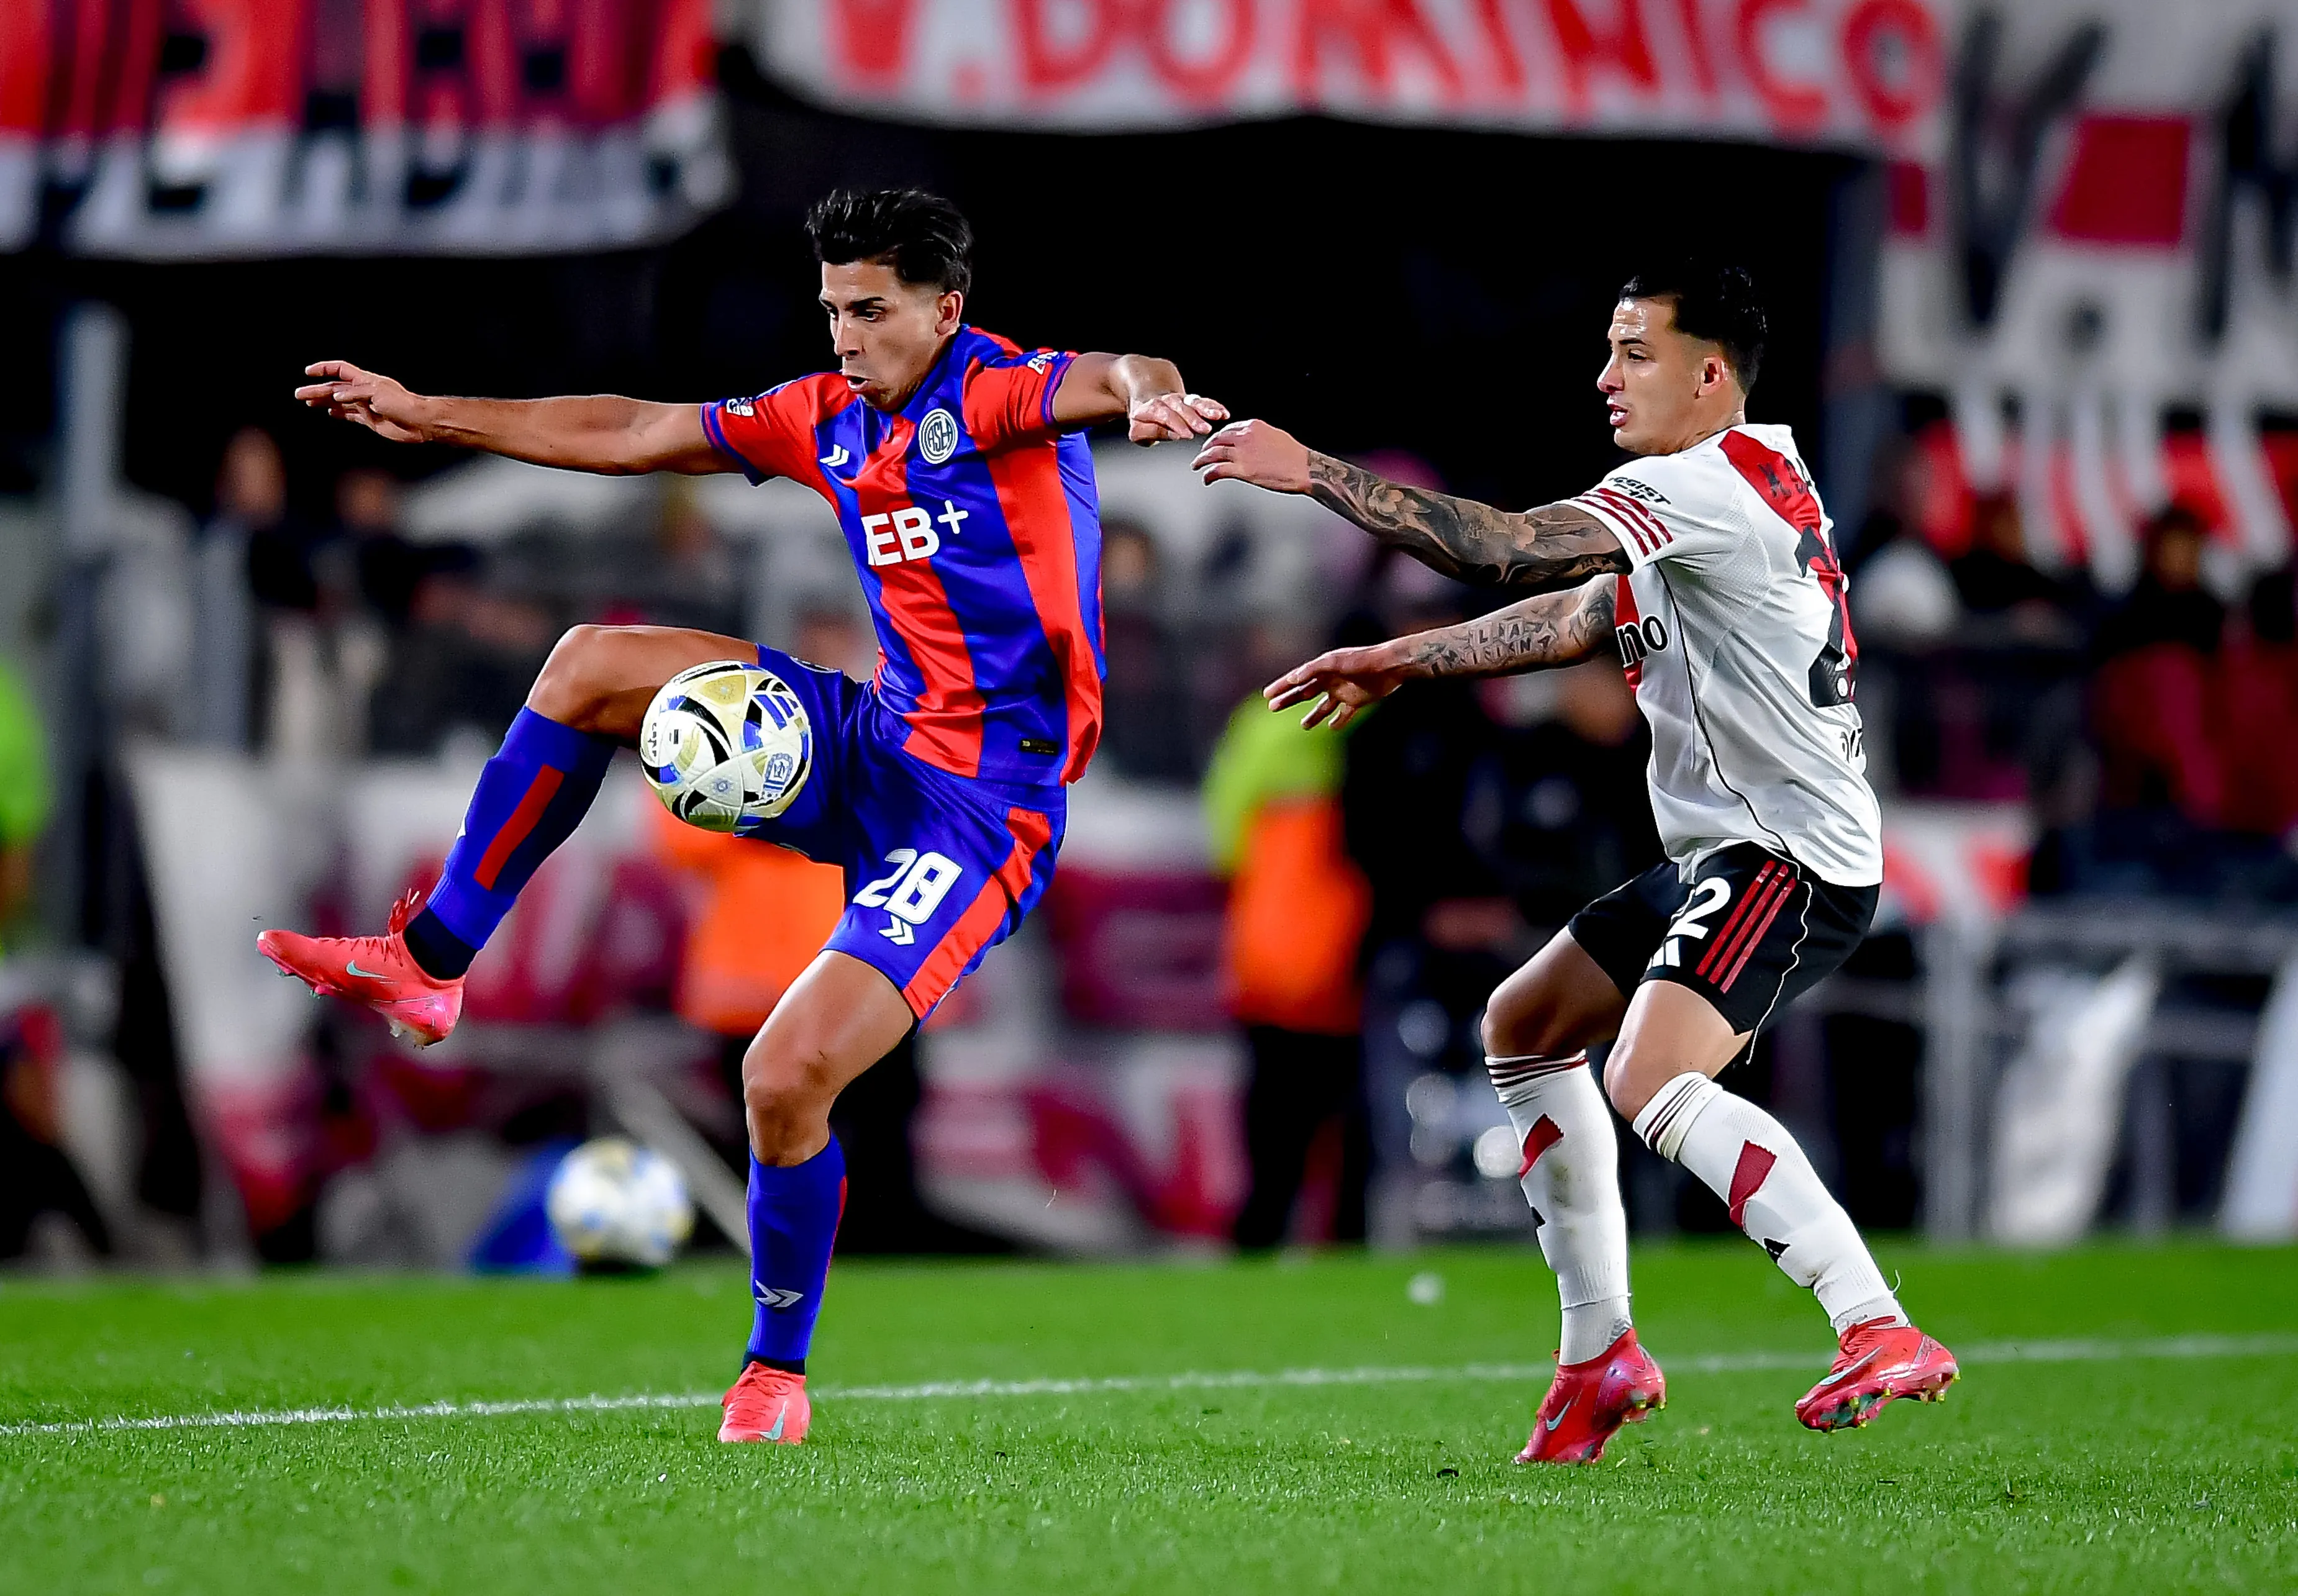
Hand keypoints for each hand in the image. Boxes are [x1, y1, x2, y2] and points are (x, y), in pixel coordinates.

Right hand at [294, 360, 431, 443]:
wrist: (420, 423)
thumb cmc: (403, 404)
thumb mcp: (378, 394)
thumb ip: (356, 394)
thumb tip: (336, 398)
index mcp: (365, 380)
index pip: (340, 370)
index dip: (324, 369)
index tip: (309, 372)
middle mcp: (364, 391)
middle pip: (335, 388)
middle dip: (317, 390)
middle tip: (299, 395)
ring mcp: (366, 406)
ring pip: (339, 402)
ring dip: (323, 401)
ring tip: (308, 403)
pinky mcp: (370, 419)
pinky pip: (350, 415)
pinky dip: (339, 414)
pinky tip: (329, 413)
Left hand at [1127, 391, 1228, 444]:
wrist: (1146, 394)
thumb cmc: (1143, 419)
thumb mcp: (1138, 430)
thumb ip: (1152, 432)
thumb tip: (1173, 435)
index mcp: (1151, 408)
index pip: (1165, 415)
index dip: (1176, 425)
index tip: (1187, 435)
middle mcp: (1167, 401)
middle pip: (1181, 408)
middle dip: (1194, 418)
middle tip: (1205, 429)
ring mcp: (1180, 399)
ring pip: (1194, 402)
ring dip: (1207, 409)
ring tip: (1218, 416)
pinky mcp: (1191, 400)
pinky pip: (1203, 402)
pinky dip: (1214, 406)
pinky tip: (1223, 413)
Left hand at [1193, 419, 1311, 491]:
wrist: (1304, 468)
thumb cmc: (1294, 456)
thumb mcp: (1275, 436)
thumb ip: (1259, 436)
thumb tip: (1251, 442)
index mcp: (1253, 426)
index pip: (1228, 429)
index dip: (1218, 437)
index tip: (1215, 442)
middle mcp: (1245, 437)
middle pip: (1217, 439)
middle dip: (1206, 447)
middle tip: (1201, 454)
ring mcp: (1242, 453)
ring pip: (1213, 454)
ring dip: (1201, 460)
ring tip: (1196, 465)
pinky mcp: (1242, 470)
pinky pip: (1217, 470)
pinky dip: (1208, 474)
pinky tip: (1206, 479)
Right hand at [1262, 641, 1416, 728]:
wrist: (1390, 666)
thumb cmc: (1362, 660)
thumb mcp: (1335, 661)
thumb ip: (1313, 669)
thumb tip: (1293, 678)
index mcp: (1322, 669)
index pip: (1296, 679)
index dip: (1281, 687)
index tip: (1266, 695)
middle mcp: (1331, 680)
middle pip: (1305, 692)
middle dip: (1289, 700)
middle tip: (1272, 708)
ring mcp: (1343, 691)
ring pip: (1323, 706)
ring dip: (1313, 715)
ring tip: (1303, 726)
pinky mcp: (1357, 701)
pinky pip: (1344, 714)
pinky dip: (1338, 721)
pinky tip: (1331, 727)